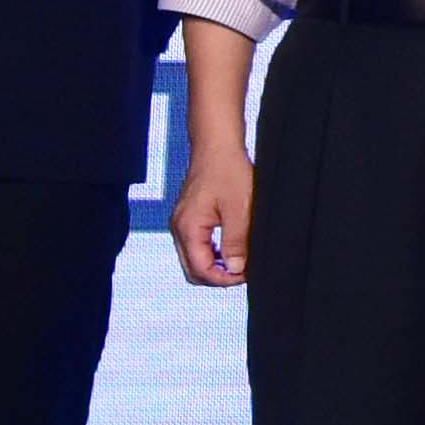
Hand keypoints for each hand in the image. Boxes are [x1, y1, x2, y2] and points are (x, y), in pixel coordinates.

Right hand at [171, 125, 253, 290]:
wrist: (217, 145)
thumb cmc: (228, 171)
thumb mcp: (239, 208)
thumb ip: (236, 241)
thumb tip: (235, 269)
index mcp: (188, 228)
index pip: (200, 270)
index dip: (224, 279)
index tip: (246, 275)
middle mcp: (179, 228)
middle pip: (193, 270)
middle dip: (217, 277)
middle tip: (244, 272)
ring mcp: (181, 223)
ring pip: (193, 260)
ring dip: (215, 266)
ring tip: (240, 262)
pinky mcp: (188, 218)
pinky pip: (196, 246)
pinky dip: (212, 253)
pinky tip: (231, 249)